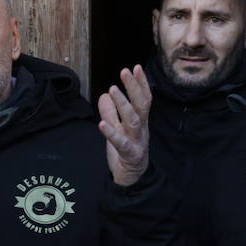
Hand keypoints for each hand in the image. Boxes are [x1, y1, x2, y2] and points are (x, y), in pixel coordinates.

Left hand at [97, 65, 151, 185]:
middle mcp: (141, 129)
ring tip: (112, 89)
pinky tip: (101, 124)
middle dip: (134, 87)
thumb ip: (111, 112)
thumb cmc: (126, 151)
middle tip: (125, 71)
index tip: (135, 67)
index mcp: (140, 121)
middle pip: (141, 106)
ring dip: (123, 104)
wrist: (131, 178)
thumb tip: (104, 94)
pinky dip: (111, 133)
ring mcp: (137, 141)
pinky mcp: (129, 155)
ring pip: (133, 121)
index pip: (144, 99)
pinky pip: (121, 143)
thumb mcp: (117, 128)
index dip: (141, 83)